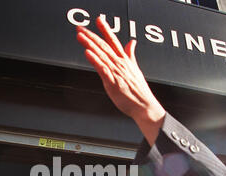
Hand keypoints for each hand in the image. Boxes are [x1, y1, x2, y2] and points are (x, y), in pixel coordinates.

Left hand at [76, 17, 164, 145]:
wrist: (144, 106)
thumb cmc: (139, 92)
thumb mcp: (135, 69)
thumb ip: (131, 55)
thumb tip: (131, 42)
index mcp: (125, 61)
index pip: (114, 41)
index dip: (106, 30)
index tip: (98, 20)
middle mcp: (120, 64)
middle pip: (104, 46)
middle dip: (91, 36)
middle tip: (80, 28)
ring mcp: (116, 72)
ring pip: (101, 55)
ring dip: (90, 44)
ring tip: (80, 36)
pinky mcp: (113, 83)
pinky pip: (102, 69)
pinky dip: (95, 60)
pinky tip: (88, 53)